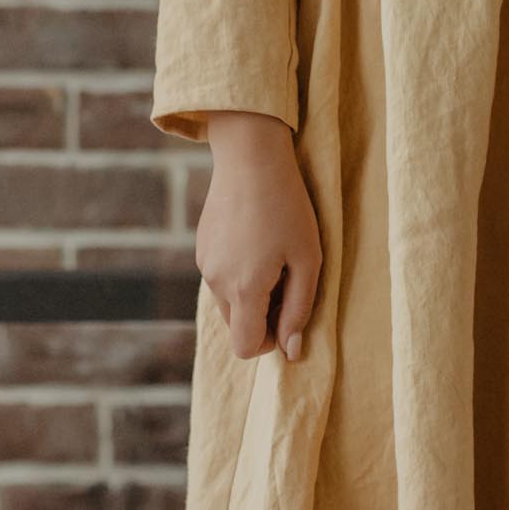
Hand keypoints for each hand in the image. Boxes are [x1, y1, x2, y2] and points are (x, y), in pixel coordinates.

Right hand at [194, 112, 323, 362]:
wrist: (250, 158)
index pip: (245, 346)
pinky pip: (220, 277)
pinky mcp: (201, 247)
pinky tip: (256, 240)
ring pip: (228, 301)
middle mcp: (216, 282)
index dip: (269, 342)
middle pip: (236, 326)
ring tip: (273, 257)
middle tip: (287, 281)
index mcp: (244, 290)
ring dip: (250, 294)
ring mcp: (204, 264)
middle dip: (261, 316)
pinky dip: (238, 274)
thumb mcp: (308, 260)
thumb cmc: (288, 207)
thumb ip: (299, 310)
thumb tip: (292, 351)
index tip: (288, 315)